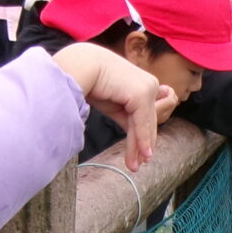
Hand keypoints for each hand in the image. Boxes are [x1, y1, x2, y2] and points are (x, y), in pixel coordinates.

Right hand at [51, 43, 168, 169]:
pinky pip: (141, 123)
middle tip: (138, 166)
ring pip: (145, 125)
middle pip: (147, 122)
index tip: (141, 155)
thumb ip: (126, 116)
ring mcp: (148, 88)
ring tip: (136, 166)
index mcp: (143, 83)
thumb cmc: (92, 79)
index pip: (145, 115)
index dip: (143, 135)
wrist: (82, 65)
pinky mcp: (141, 94)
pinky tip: (143, 155)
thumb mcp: (113, 103)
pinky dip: (141, 140)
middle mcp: (150, 84)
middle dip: (143, 145)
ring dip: (140, 147)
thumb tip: (134, 136)